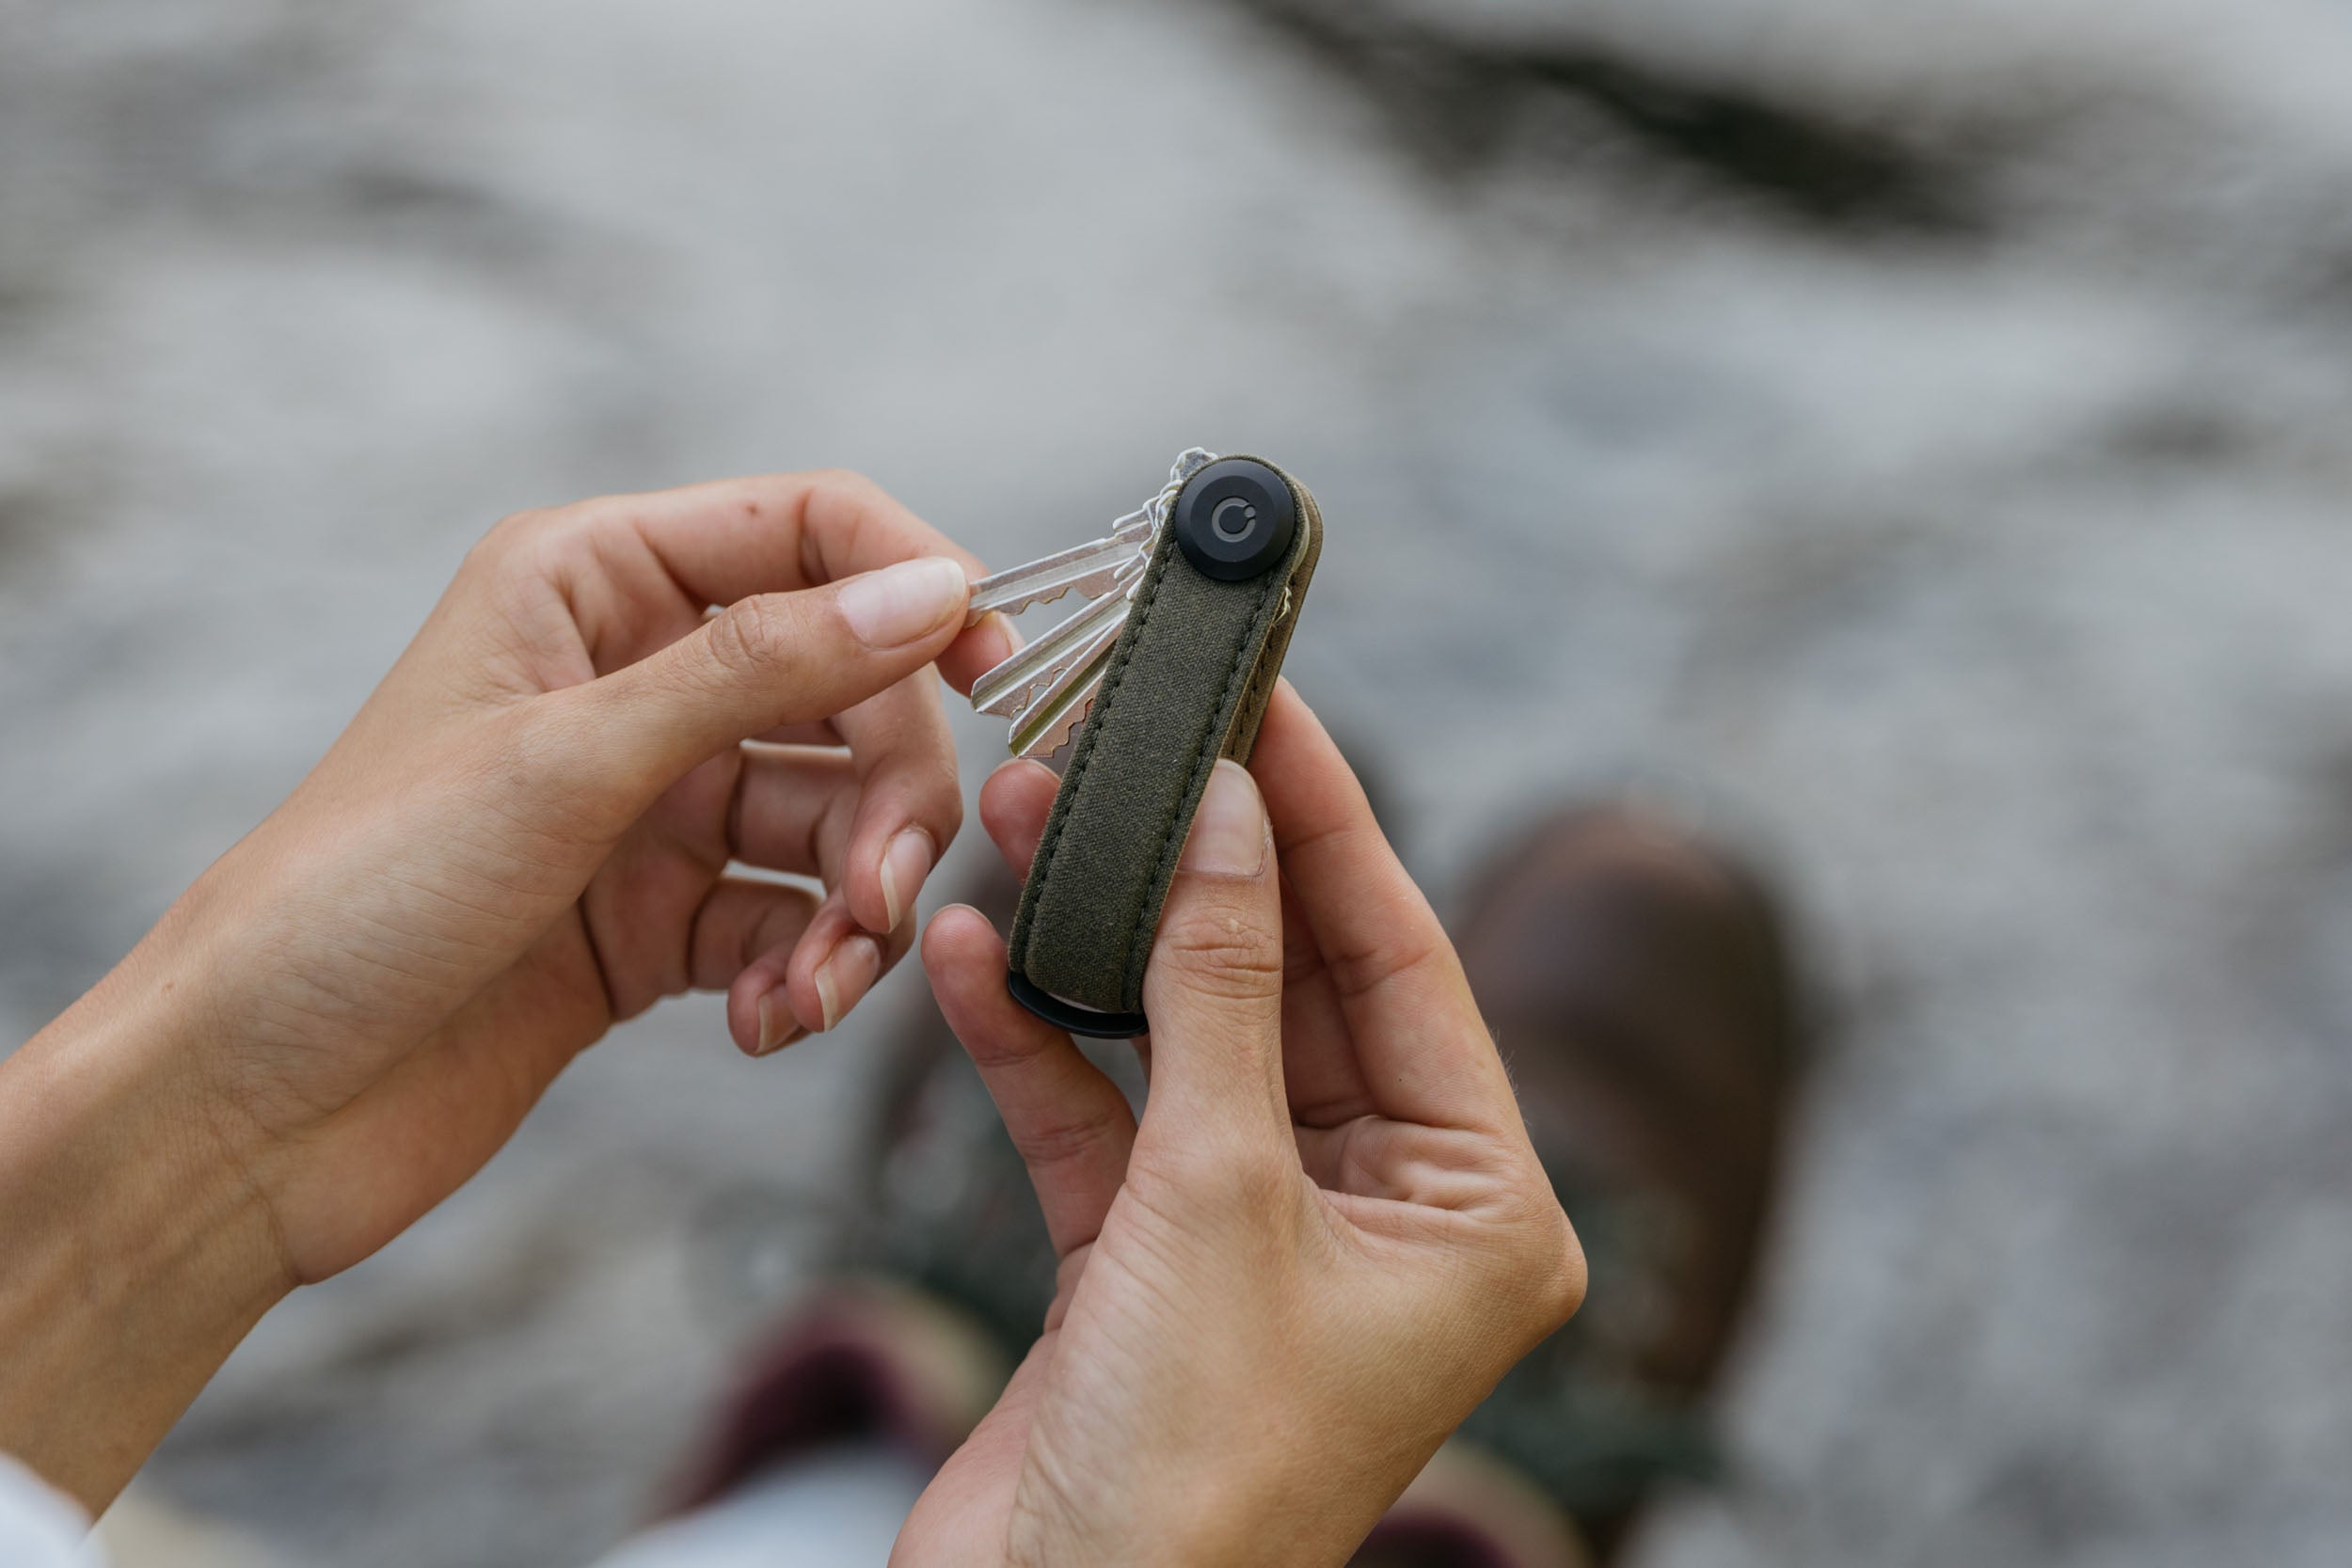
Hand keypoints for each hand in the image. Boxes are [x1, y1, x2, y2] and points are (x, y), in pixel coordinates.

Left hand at [0, 470, 1008, 1506]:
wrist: (251, 1111)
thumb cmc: (355, 900)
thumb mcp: (568, 760)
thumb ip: (760, 669)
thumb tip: (931, 590)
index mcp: (591, 584)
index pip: (809, 532)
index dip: (915, 584)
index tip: (992, 670)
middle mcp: (634, 682)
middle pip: (850, 692)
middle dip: (890, 794)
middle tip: (882, 890)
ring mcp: (652, 807)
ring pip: (836, 823)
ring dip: (857, 907)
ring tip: (817, 985)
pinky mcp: (659, 921)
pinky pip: (793, 922)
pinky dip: (805, 973)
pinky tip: (763, 1023)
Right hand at [898, 684, 1585, 1566]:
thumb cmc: (1187, 1472)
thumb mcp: (1215, 1197)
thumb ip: (1216, 992)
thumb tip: (1226, 816)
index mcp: (1478, 1211)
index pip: (1405, 963)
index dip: (1328, 821)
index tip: (1268, 701)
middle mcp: (1389, 1214)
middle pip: (1293, 985)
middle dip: (1198, 867)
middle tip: (1133, 736)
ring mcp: (1266, 1233)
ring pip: (1187, 1040)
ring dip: (1103, 938)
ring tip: (1027, 811)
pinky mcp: (1152, 1261)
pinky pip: (1103, 1118)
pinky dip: (1038, 1043)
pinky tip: (973, 953)